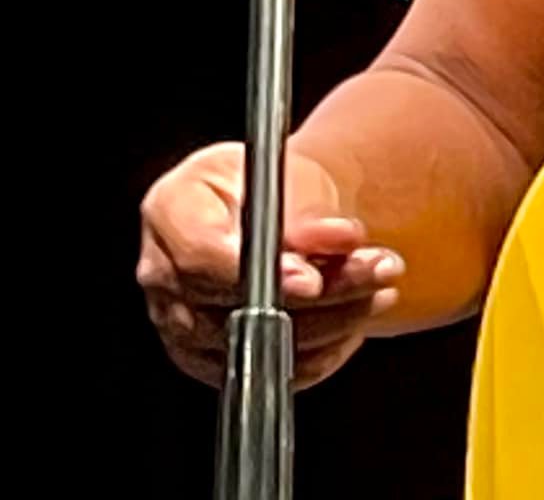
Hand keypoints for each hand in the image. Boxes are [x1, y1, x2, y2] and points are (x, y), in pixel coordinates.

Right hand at [138, 142, 403, 387]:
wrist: (269, 210)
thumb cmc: (270, 185)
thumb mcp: (286, 173)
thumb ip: (306, 211)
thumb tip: (338, 239)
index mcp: (170, 211)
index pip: (200, 255)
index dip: (259, 273)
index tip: (313, 276)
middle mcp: (164, 274)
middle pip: (236, 305)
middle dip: (319, 294)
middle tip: (377, 269)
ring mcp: (180, 324)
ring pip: (257, 343)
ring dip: (332, 320)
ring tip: (379, 285)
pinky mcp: (208, 359)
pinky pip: (267, 369)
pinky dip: (320, 349)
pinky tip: (354, 318)